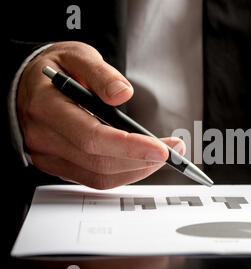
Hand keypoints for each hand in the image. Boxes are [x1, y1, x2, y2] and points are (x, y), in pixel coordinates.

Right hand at [17, 41, 184, 188]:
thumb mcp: (76, 55)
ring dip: (138, 170)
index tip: (162, 149)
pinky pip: (94, 179)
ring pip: (99, 177)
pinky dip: (124, 173)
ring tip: (164, 154)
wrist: (25, 85)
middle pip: (99, 163)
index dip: (129, 147)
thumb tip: (122, 93)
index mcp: (46, 106)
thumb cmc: (54, 69)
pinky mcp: (58, 166)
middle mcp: (44, 137)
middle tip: (174, 149)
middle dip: (143, 160)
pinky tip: (142, 161)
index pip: (91, 137)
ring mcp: (49, 156)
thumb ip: (100, 73)